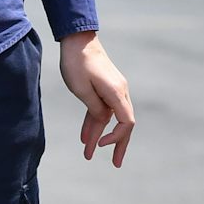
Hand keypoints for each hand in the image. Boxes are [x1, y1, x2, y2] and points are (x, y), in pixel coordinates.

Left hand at [58, 33, 133, 167]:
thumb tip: (103, 121)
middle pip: (124, 124)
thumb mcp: (82, 89)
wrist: (77, 39)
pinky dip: (94, 123)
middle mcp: (119, 92)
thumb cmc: (78, 63)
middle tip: (116, 164)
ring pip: (109, 118)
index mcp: (116, 92)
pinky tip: (85, 137)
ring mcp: (112, 89)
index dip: (117, 138)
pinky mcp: (104, 87)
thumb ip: (95, 108)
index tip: (100, 145)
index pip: (126, 122)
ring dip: (100, 135)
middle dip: (119, 145)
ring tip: (88, 154)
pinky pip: (101, 109)